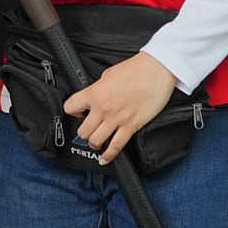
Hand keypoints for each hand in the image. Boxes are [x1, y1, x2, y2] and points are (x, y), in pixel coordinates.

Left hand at [64, 52, 179, 165]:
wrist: (156, 70)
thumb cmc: (136, 69)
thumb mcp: (108, 74)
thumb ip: (98, 88)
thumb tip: (94, 97)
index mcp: (95, 93)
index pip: (70, 108)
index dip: (73, 111)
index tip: (78, 112)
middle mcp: (103, 108)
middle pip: (82, 131)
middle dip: (84, 131)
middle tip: (89, 129)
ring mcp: (116, 119)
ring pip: (95, 141)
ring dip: (94, 143)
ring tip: (96, 142)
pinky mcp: (131, 126)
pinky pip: (115, 146)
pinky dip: (108, 155)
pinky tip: (105, 158)